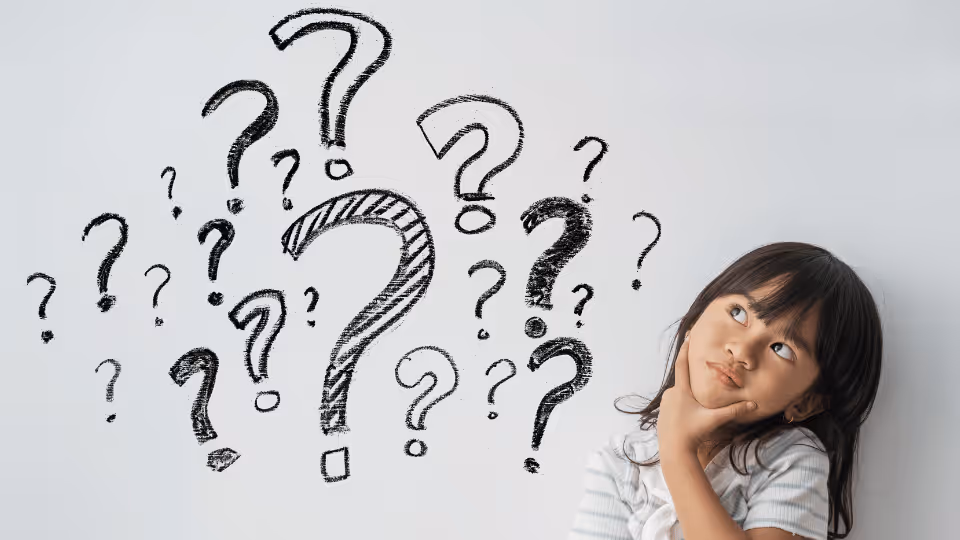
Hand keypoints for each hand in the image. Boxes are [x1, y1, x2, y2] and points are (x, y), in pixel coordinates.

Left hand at [657, 332, 756, 458]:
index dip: (685, 350)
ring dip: (688, 397)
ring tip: (696, 407)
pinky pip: (674, 405)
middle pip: (683, 383)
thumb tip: (753, 405)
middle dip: (693, 382)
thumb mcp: (714, 420)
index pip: (682, 364)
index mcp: (681, 391)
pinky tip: (688, 417)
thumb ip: (733, 411)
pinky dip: (682, 406)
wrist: (674, 450)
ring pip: (679, 395)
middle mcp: (670, 394)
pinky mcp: (662, 414)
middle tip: (701, 384)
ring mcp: (664, 404)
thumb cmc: (692, 433)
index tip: (688, 337)